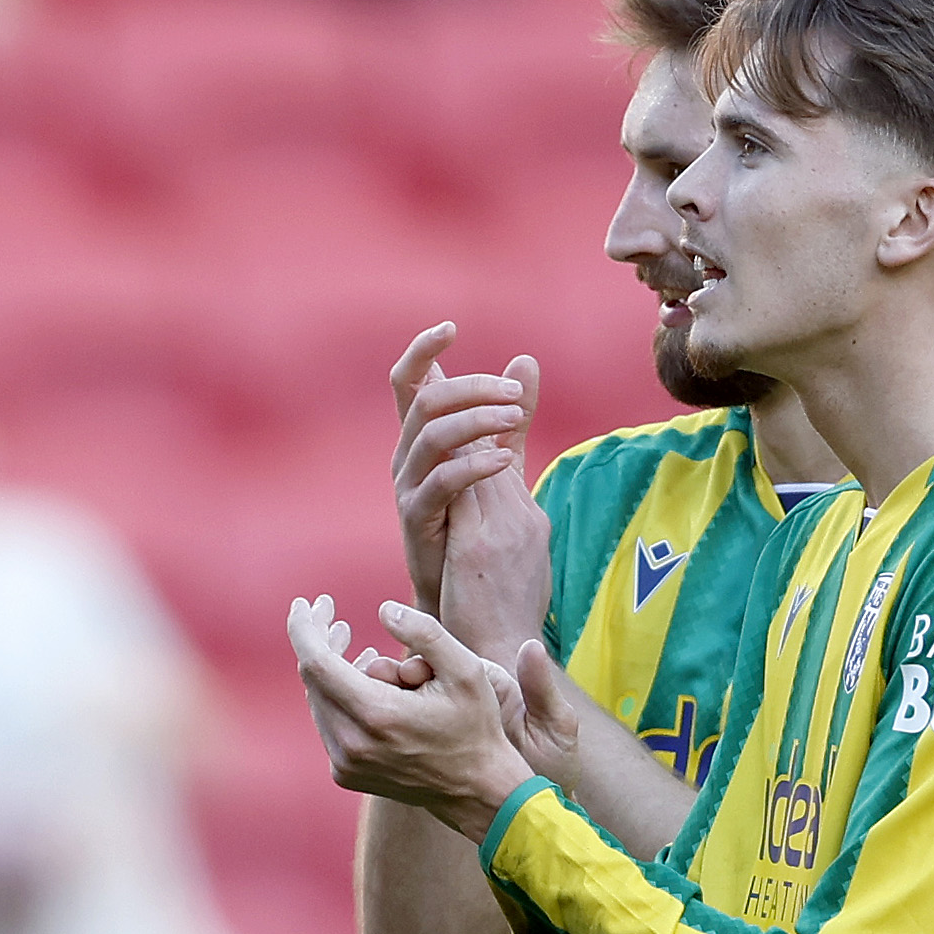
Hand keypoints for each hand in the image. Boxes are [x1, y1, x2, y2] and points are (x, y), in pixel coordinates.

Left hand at [288, 593, 534, 831]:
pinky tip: (367, 685)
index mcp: (376, 714)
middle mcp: (351, 743)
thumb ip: (425, 633)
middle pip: (313, 679)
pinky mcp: (345, 774)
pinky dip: (339, 699)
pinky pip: (328, 724)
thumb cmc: (475, 725)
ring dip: (332, 671)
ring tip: (362, 653)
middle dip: (320, 643)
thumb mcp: (466, 670)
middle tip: (336, 619)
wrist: (475, 790)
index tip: (306, 604)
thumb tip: (382, 609)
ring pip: (319, 701)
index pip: (316, 662)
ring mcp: (345, 763)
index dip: (306, 628)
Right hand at [386, 320, 549, 658]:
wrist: (467, 607)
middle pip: (424, 398)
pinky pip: (439, 481)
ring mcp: (408, 489)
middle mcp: (407, 458)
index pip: (410, 381)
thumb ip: (512, 419)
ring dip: (478, 419)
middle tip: (516, 396)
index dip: (422, 350)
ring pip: (431, 433)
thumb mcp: (500, 466)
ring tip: (515, 421)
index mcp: (423, 440)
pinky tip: (502, 461)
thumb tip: (526, 361)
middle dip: (473, 387)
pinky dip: (473, 463)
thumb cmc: (478, 537)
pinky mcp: (416, 522)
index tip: (450, 327)